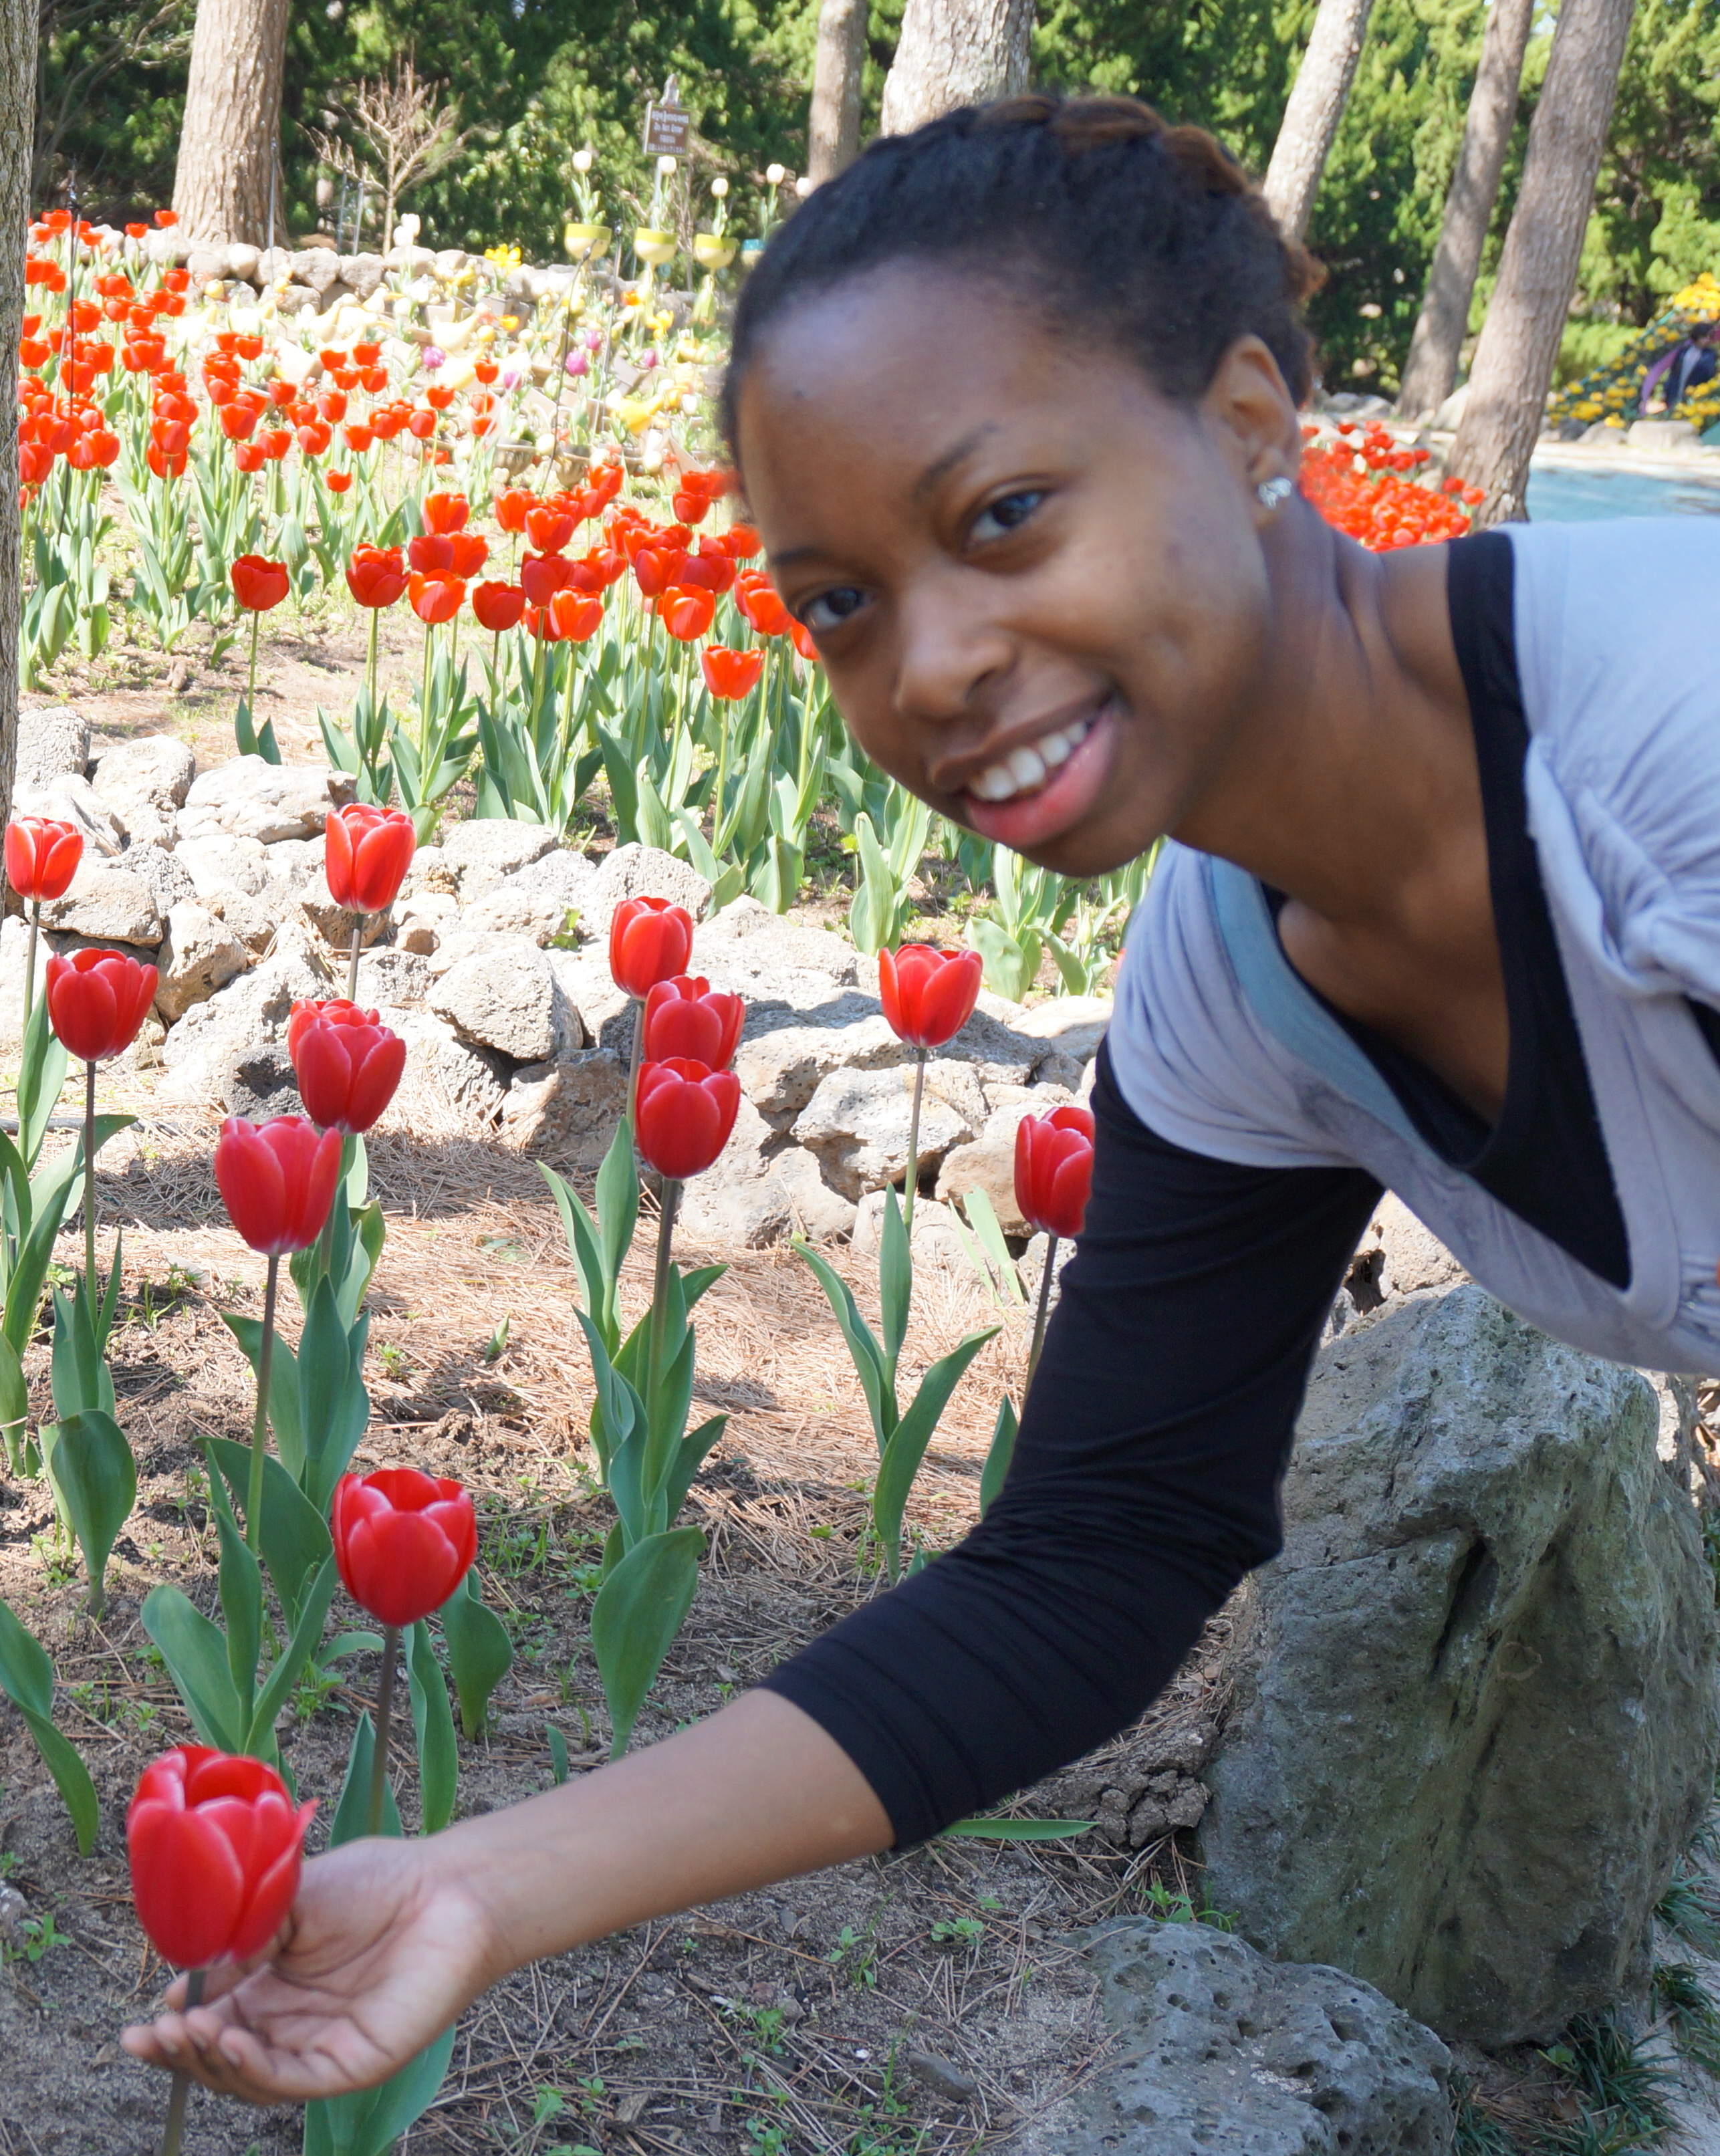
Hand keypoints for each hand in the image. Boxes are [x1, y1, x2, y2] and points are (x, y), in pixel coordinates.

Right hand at [119, 1834, 501, 2104]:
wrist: (445, 1889)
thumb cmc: (376, 1883)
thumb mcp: (291, 1900)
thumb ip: (244, 1936)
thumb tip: (188, 1977)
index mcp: (269, 1983)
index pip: (208, 2018)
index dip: (173, 2025)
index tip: (145, 2017)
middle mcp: (289, 2021)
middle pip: (218, 2056)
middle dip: (178, 2051)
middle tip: (149, 2037)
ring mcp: (318, 2045)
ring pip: (246, 2076)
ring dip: (208, 2061)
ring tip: (188, 2032)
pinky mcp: (349, 2064)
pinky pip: (290, 2080)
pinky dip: (252, 2068)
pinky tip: (228, 2041)